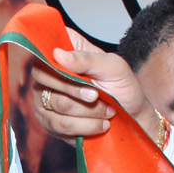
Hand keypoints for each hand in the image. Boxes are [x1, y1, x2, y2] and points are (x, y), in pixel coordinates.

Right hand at [28, 30, 160, 142]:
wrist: (130, 117)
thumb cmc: (121, 87)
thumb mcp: (113, 67)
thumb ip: (87, 59)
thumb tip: (58, 54)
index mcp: (63, 49)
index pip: (43, 46)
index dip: (54, 58)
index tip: (77, 71)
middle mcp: (47, 72)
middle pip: (45, 76)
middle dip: (77, 91)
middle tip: (98, 95)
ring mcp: (44, 97)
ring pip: (56, 103)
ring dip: (87, 111)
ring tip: (106, 111)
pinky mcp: (48, 121)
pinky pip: (59, 125)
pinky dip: (85, 126)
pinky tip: (100, 124)